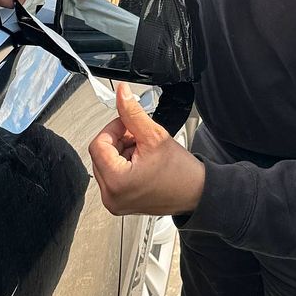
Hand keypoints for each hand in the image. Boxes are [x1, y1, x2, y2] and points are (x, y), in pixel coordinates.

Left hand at [89, 83, 204, 215]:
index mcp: (116, 182)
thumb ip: (132, 113)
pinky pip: (111, 176)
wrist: (197, 192)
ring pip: (105, 164)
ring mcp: (114, 201)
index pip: (98, 145)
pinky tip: (141, 164)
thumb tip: (121, 93)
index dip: (113, 130)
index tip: (128, 126)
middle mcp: (110, 196)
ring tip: (143, 153)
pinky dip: (122, 165)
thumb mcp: (154, 136)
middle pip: (100, 155)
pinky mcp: (118, 202)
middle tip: (139, 139)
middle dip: (118, 142)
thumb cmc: (181, 173)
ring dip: (121, 152)